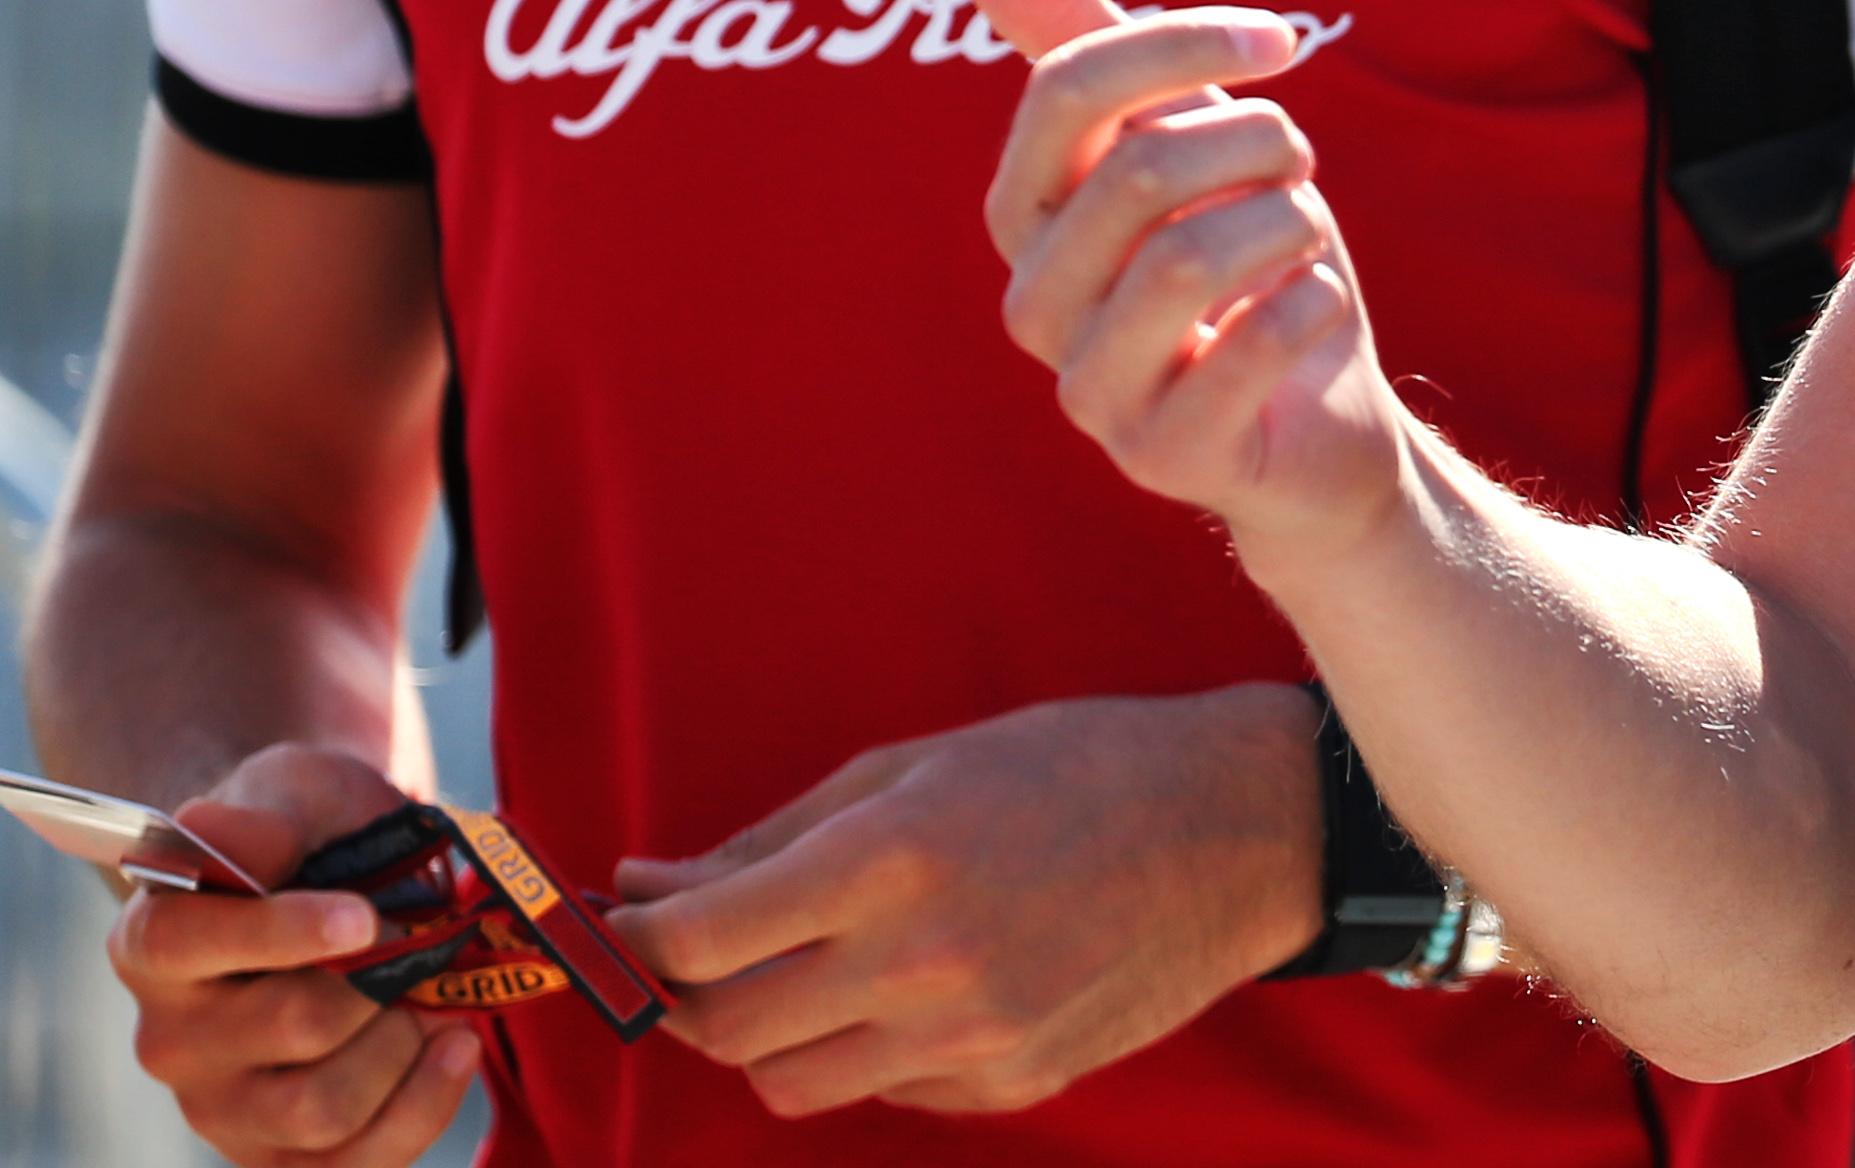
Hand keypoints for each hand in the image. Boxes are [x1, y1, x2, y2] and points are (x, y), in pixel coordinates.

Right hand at [103, 744, 483, 1167]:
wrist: (331, 890)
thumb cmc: (308, 836)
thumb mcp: (291, 790)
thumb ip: (260, 814)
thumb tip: (215, 836)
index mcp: (150, 942)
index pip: (189, 942)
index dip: (281, 931)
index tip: (363, 915)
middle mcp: (169, 1039)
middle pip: (293, 1025)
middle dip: (384, 978)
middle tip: (422, 937)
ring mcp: (220, 1108)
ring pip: (323, 1108)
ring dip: (404, 1044)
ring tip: (433, 992)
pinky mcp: (278, 1157)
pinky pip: (354, 1165)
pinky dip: (422, 1107)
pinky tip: (456, 1045)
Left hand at [605, 688, 1326, 1115]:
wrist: (1229, 831)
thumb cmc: (1072, 766)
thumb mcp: (915, 765)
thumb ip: (779, 835)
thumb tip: (658, 882)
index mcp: (889, 860)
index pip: (704, 939)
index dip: (640, 938)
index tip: (626, 922)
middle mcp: (919, 963)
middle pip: (728, 1029)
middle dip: (681, 996)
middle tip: (684, 957)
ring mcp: (967, 1038)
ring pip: (792, 1083)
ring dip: (762, 1037)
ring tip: (785, 979)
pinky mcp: (1009, 1082)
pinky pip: (886, 1090)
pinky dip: (863, 1050)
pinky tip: (894, 991)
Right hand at [951, 0, 1420, 576]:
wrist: (1317, 421)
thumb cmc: (1237, 256)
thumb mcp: (1169, 124)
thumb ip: (1064, 22)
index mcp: (1027, 213)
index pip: (1065, 90)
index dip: (1184, 44)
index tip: (1281, 41)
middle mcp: (1034, 304)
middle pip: (1140, 170)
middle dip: (1259, 144)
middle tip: (1297, 167)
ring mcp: (1087, 394)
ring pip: (1192, 257)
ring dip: (1289, 224)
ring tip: (1299, 244)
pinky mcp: (1160, 459)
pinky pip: (1252, 345)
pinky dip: (1312, 303)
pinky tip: (1312, 315)